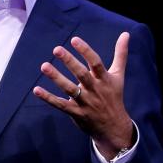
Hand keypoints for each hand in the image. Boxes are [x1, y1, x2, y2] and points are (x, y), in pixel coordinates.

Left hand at [33, 32, 133, 159]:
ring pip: (69, 89)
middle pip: (81, 74)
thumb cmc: (114, 96)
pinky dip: (48, 98)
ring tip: (44, 65)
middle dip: (69, 61)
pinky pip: (61, 105)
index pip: (95, 63)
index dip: (85, 51)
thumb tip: (126, 34)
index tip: (74, 39)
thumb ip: (120, 54)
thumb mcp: (118, 75)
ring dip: (56, 77)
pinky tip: (36, 90)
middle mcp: (95, 90)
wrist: (114, 128)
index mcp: (104, 79)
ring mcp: (85, 102)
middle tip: (56, 49)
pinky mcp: (76, 113)